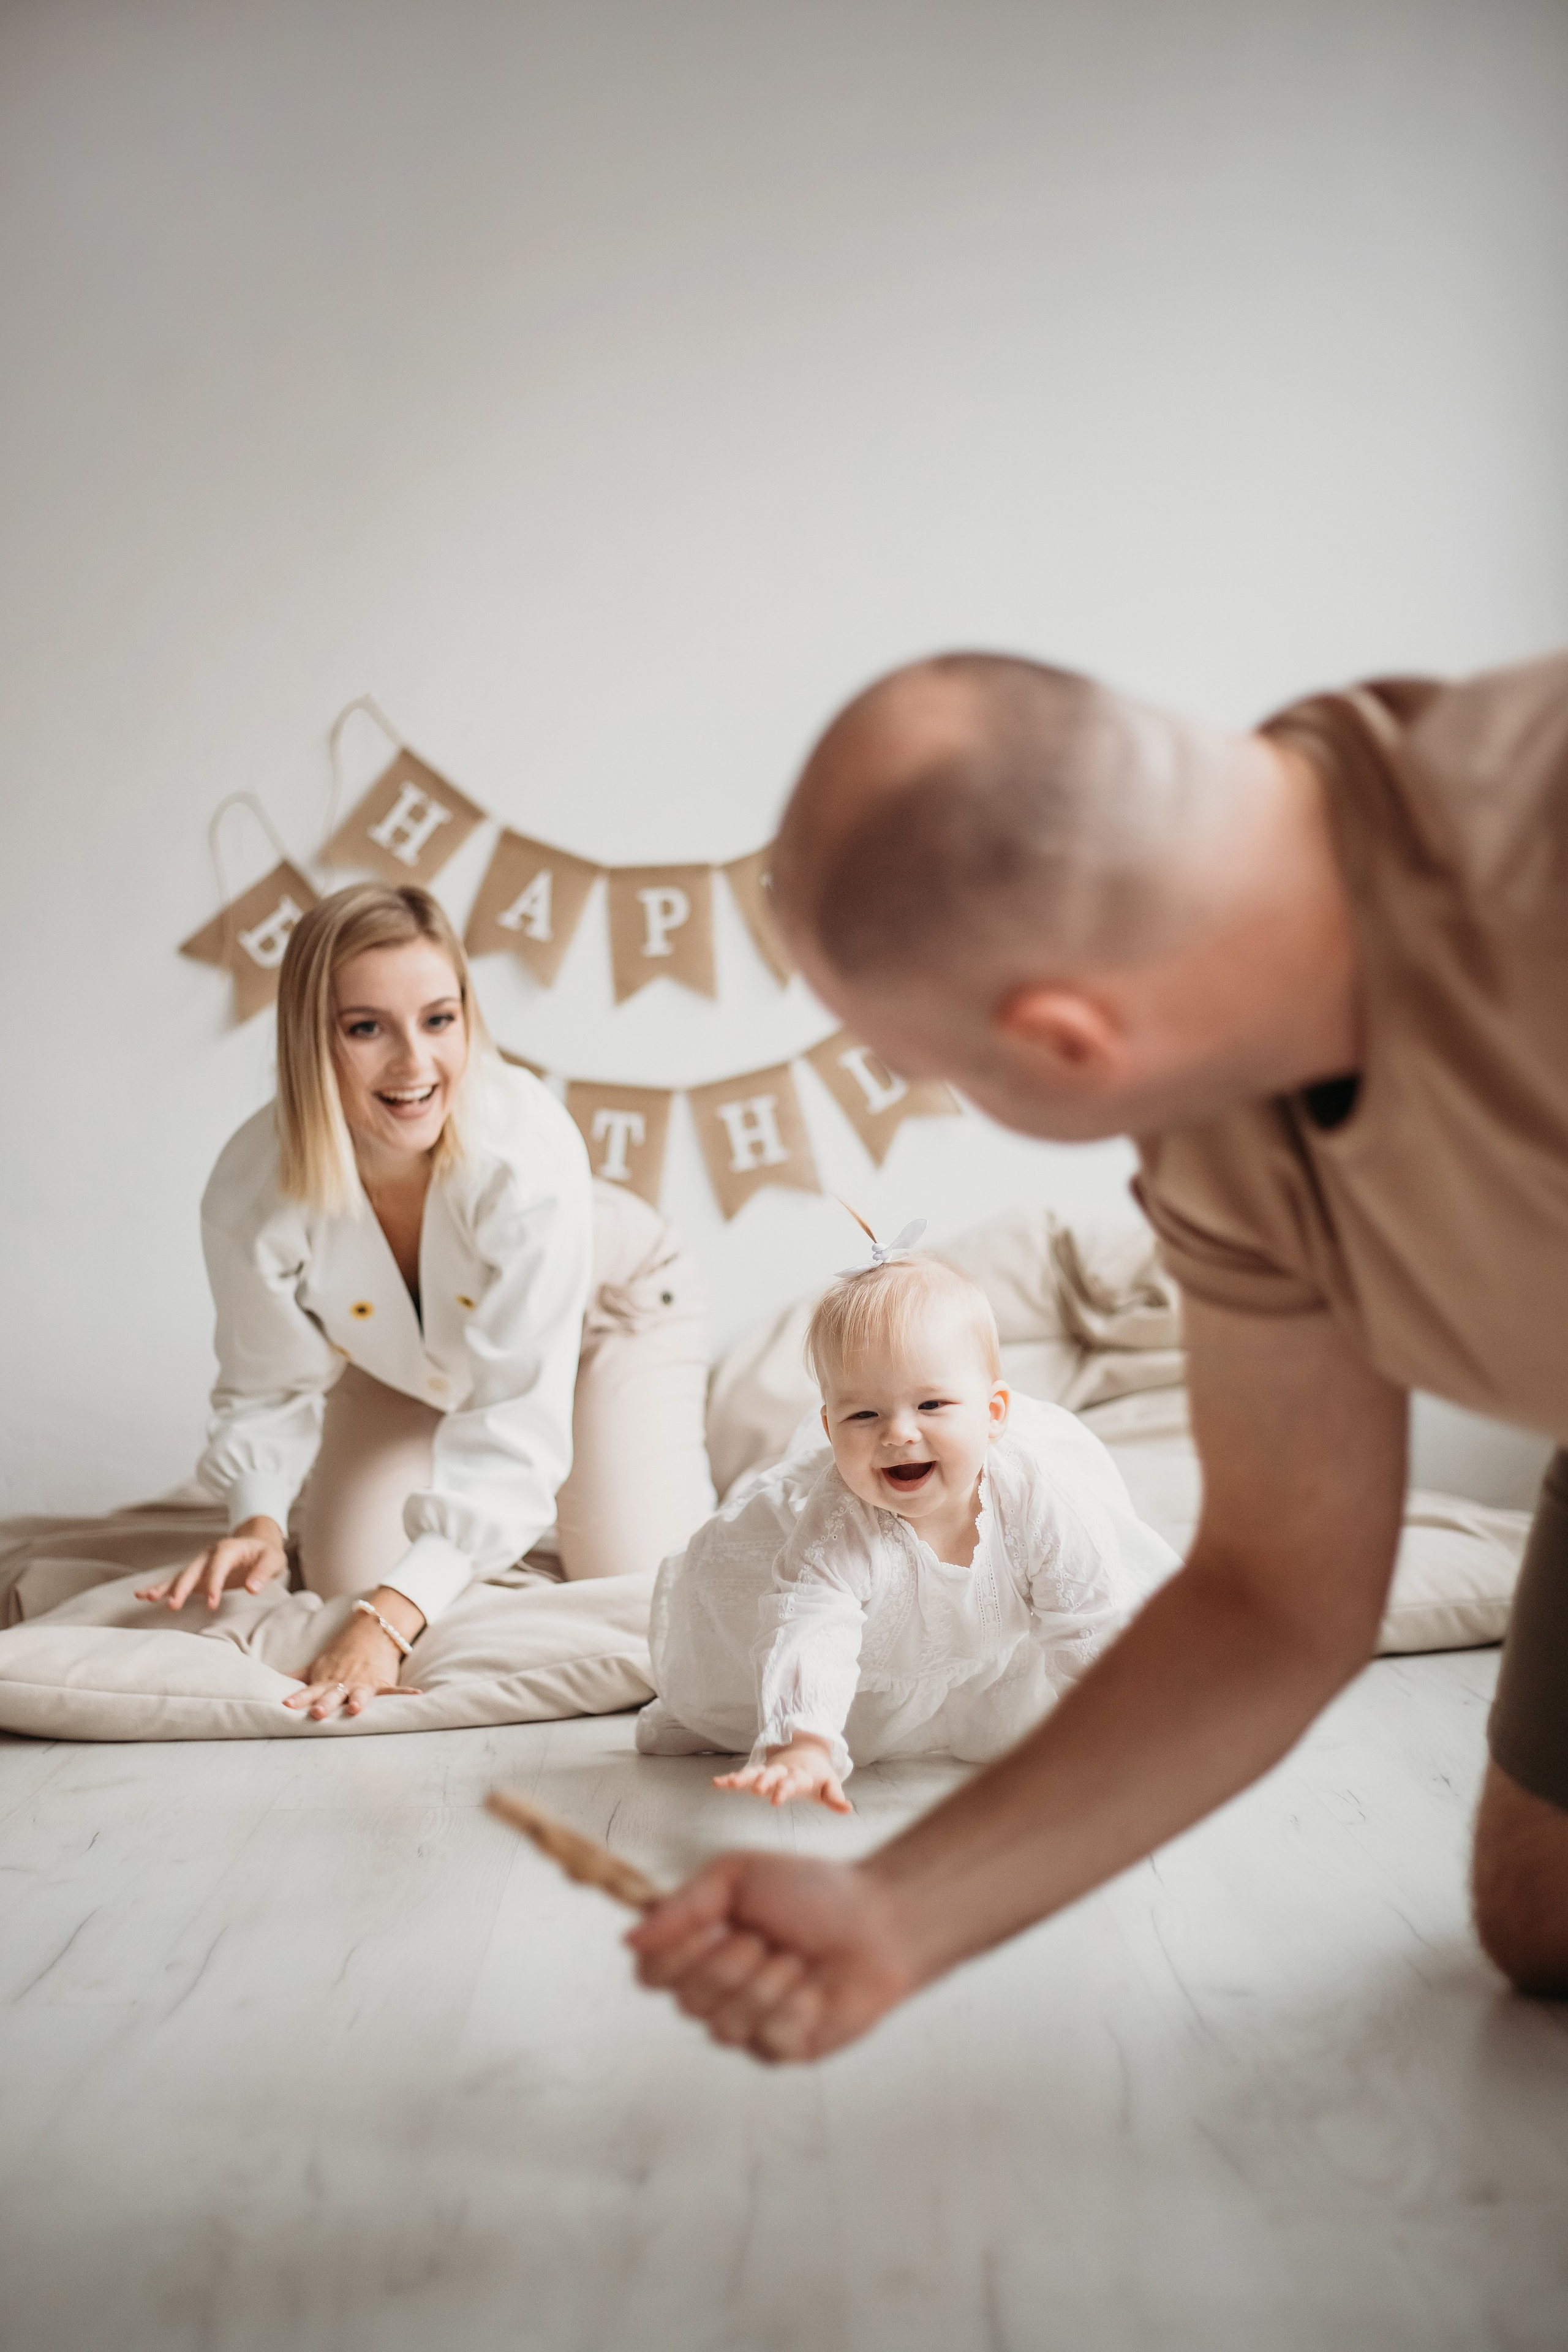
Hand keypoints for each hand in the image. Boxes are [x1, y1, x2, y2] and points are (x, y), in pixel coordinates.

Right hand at [136, 1515, 287, 1611]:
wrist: (258, 1545)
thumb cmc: (266, 1554)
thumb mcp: (273, 1560)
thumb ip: (264, 1572)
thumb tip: (252, 1588)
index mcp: (228, 1548)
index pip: (218, 1565)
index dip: (214, 1583)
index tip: (212, 1604)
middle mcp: (209, 1555)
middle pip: (193, 1570)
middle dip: (183, 1587)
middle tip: (174, 1605)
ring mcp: (201, 1565)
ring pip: (180, 1576)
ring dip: (165, 1587)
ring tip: (146, 1597)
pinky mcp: (197, 1576)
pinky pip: (177, 1582)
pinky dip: (162, 1588)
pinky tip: (145, 1596)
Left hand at [283, 1587, 424, 1719]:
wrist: (371, 1629)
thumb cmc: (341, 1652)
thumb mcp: (317, 1664)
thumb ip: (297, 1676)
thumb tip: (270, 1682)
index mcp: (326, 1680)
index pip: (308, 1691)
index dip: (298, 1698)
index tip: (286, 1704)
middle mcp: (343, 1683)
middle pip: (332, 1695)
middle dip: (325, 1704)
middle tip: (317, 1714)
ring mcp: (364, 1682)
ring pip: (360, 1694)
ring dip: (358, 1701)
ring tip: (355, 1709)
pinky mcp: (383, 1681)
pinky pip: (395, 1689)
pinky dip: (406, 1693)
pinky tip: (418, 1695)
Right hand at [627, 1852, 917, 2062]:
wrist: (878, 1922)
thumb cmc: (811, 1891)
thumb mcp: (738, 1876)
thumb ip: (682, 1906)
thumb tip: (628, 1939)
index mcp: (698, 1946)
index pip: (649, 1973)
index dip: (673, 1956)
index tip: (709, 1926)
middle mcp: (714, 1990)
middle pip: (685, 2002)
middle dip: (729, 1964)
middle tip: (763, 1937)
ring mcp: (746, 2025)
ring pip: (723, 2027)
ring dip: (765, 1984)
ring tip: (795, 1960)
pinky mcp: (780, 2050)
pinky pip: (765, 2041)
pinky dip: (794, 2007)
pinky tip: (814, 1990)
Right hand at [713, 1734, 851, 1812]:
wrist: (807, 1753)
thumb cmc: (818, 1775)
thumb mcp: (830, 1785)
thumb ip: (835, 1798)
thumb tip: (849, 1809)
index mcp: (800, 1774)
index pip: (792, 1782)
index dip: (784, 1789)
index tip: (775, 1800)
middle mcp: (782, 1770)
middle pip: (771, 1774)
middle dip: (763, 1781)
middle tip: (755, 1790)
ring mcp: (769, 1771)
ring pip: (754, 1772)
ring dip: (741, 1778)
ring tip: (726, 1784)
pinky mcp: (759, 1773)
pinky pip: (743, 1775)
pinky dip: (730, 1779)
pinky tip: (716, 1783)